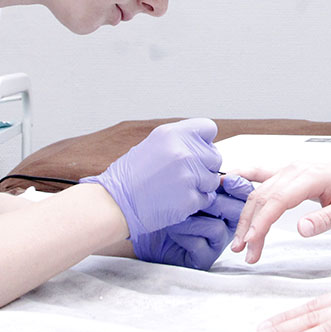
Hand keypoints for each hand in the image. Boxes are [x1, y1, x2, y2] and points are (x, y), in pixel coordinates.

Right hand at [80, 118, 222, 246]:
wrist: (115, 203)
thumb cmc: (131, 176)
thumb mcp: (153, 145)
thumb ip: (180, 141)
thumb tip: (204, 144)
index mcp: (172, 134)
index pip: (208, 128)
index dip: (205, 141)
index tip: (197, 150)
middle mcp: (183, 152)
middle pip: (215, 156)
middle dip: (204, 167)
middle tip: (184, 175)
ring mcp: (188, 176)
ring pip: (213, 180)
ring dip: (201, 186)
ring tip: (178, 188)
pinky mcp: (189, 199)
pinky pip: (206, 198)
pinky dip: (195, 202)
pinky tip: (176, 200)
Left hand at [136, 175, 255, 268]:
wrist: (137, 224)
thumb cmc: (158, 199)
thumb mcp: (180, 178)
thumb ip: (200, 165)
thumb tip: (214, 143)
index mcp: (222, 200)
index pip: (241, 193)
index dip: (238, 186)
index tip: (226, 179)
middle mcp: (222, 221)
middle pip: (237, 212)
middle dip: (219, 202)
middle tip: (204, 195)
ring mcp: (213, 241)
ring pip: (219, 228)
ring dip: (196, 219)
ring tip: (178, 213)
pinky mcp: (202, 258)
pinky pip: (203, 245)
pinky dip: (188, 234)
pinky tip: (173, 227)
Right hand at [231, 159, 330, 263]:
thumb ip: (325, 220)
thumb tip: (302, 230)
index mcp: (310, 176)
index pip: (278, 200)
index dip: (261, 222)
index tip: (251, 241)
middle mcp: (295, 169)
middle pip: (263, 198)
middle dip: (250, 227)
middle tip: (244, 252)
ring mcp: (288, 168)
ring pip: (259, 191)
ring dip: (246, 216)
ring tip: (240, 242)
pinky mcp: (285, 171)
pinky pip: (260, 172)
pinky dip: (242, 176)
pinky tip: (226, 180)